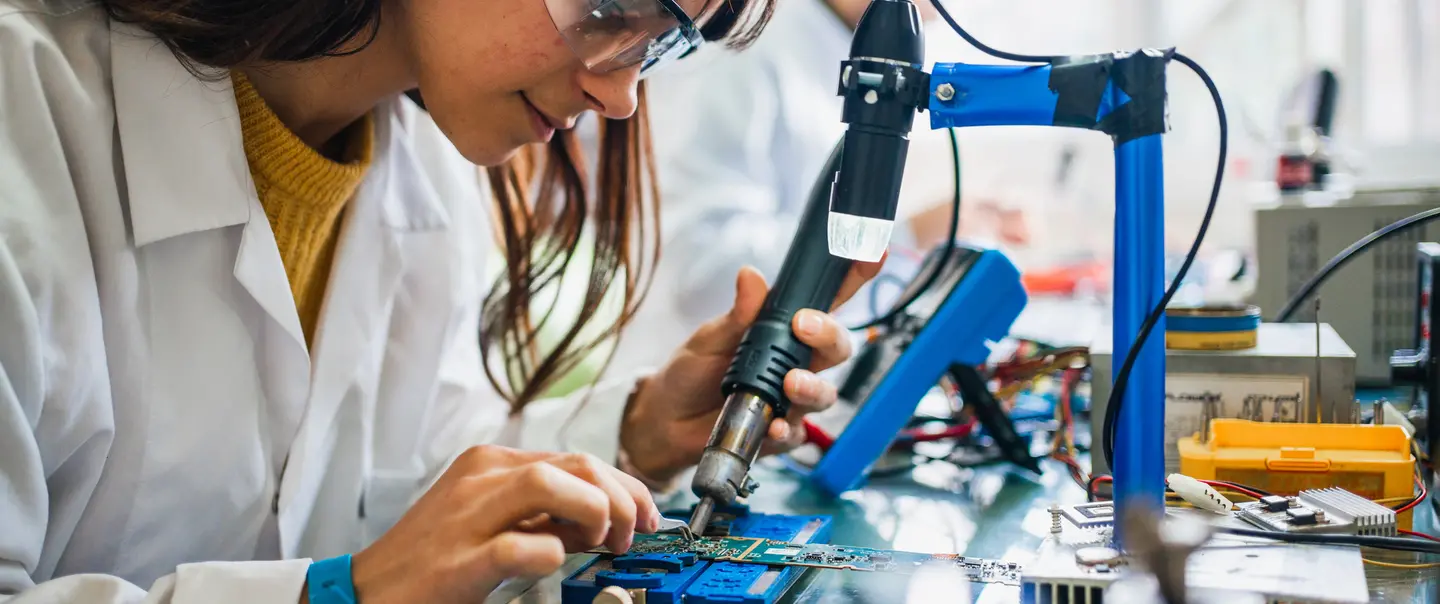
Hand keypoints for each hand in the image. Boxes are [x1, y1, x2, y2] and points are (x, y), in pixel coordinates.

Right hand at [346, 445, 659, 603]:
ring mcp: (468, 516)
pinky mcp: (458, 561)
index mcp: (493, 464)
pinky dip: (548, 554)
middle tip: (629, 536)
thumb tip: (603, 518)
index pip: (580, 458)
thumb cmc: (434, 557)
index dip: (626, 486)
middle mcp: (482, 479)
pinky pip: (518, 546)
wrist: (368, 591)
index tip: (647, 515)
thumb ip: (545, 512)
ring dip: (594, 513)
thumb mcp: (494, 519)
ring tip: (601, 544)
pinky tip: (553, 562)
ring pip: (550, 485)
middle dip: (621, 498)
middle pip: (577, 464)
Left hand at [621, 260, 882, 481]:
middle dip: (830, 335)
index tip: (871, 255)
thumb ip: (738, 313)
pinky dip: (787, 429)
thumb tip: (750, 276)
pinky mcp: (780, 432)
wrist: (666, 417)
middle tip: (807, 326)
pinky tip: (774, 424)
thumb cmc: (693, 369)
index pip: (827, 301)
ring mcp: (792, 399)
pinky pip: (797, 433)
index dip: (853, 278)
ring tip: (791, 382)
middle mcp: (797, 362)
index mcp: (784, 330)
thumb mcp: (711, 336)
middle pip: (837, 347)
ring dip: (813, 386)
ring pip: (825, 393)